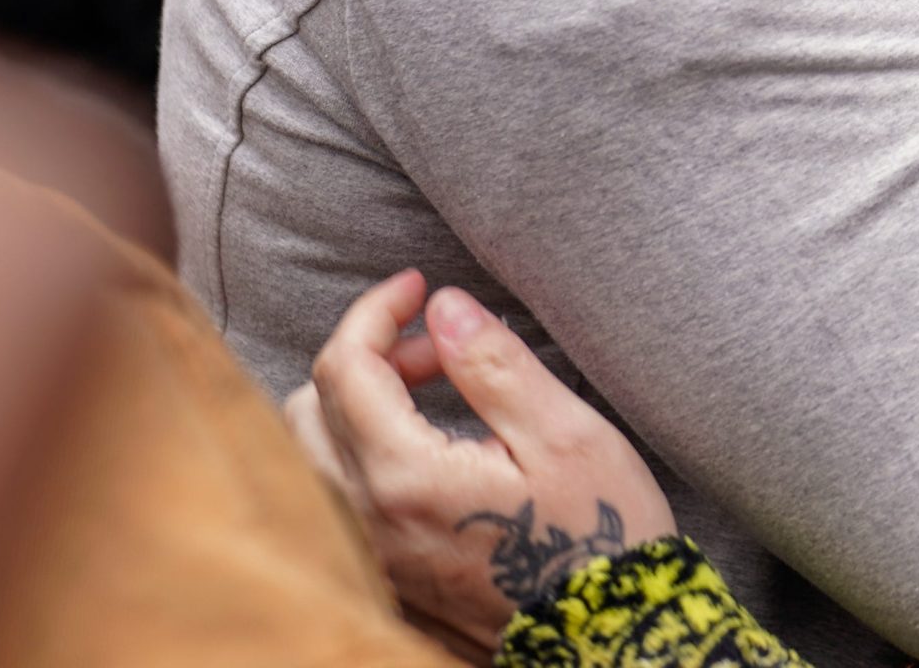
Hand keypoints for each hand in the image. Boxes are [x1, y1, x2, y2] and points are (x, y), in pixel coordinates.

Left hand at [287, 271, 675, 658]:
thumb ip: (494, 363)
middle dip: (364, 356)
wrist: (609, 635)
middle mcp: (371, 519)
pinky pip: (340, 495)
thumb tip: (444, 308)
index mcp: (405, 476)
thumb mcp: (564, 433)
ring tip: (433, 389)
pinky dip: (363, 448)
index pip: (345, 368)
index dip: (376, 310)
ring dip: (358, 404)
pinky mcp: (389, 575)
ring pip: (315, 455)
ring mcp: (374, 554)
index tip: (421, 286)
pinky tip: (428, 442)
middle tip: (436, 346)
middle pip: (308, 409)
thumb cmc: (598, 534)